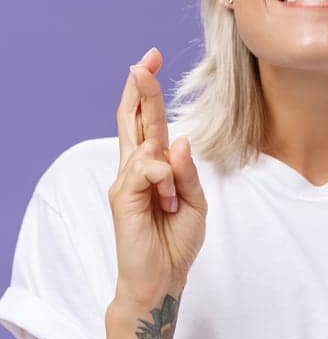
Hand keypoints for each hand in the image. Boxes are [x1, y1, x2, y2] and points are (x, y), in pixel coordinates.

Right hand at [109, 47, 207, 303]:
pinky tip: (166, 202)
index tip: (152, 59)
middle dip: (141, 89)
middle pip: (134, 120)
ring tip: (172, 204)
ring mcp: (125, 182)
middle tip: (145, 60)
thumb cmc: (176, 241)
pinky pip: (146, 171)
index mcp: (153, 168)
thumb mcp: (195, 202)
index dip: (148, 92)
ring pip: (147, 148)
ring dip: (171, 172)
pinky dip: (164, 181)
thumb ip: (188, 172)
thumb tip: (180, 140)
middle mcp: (135, 170)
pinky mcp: (121, 198)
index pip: (147, 122)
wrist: (161, 279)